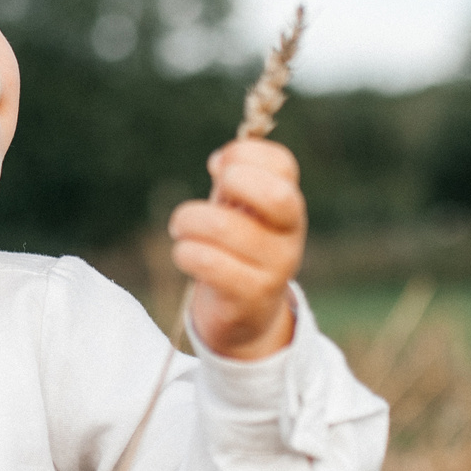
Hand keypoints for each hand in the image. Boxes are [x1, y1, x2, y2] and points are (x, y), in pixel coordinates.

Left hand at [169, 139, 304, 360]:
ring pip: (225, 227)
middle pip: (275, 195)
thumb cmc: (236, 250)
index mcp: (288, 205)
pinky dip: (186, 252)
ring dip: (189, 221)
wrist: (244, 316)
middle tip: (210, 197)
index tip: (217, 166)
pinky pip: (211, 263)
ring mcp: (275, 268)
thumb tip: (220, 161)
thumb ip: (233, 180)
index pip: (282, 164)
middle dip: (232, 182)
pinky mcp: (251, 295)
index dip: (243, 154)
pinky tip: (184, 253)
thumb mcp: (238, 211)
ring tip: (180, 228)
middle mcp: (290, 235)